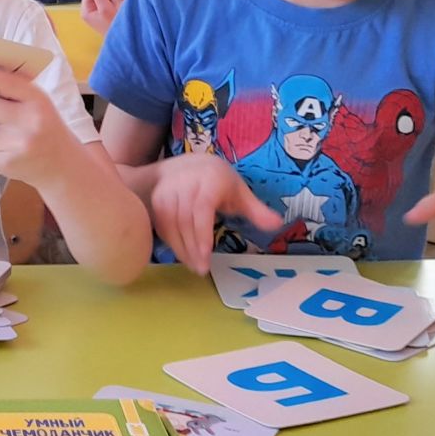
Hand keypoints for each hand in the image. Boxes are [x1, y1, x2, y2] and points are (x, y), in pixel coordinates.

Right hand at [148, 153, 281, 274]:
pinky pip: (161, 224)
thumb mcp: (240, 193)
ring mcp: (168, 190)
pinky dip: (171, 241)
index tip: (205, 256)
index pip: (201, 208)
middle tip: (201, 269)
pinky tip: (182, 253)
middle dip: (192, 248)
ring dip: (180, 248)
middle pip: (185, 220)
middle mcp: (185, 182)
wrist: (188, 165)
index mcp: (210, 179)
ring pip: (170, 224)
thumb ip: (256, 210)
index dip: (201, 233)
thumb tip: (278, 224)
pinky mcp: (156, 199)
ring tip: (193, 265)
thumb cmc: (218, 183)